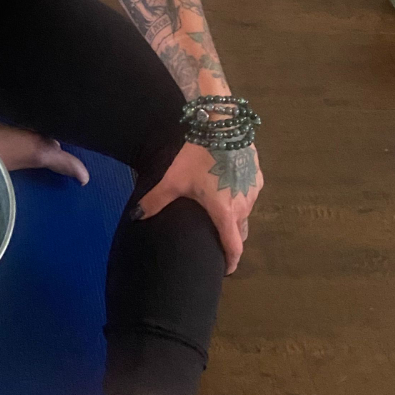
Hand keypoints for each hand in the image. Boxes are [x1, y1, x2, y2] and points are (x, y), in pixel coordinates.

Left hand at [133, 141, 262, 274]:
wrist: (220, 125)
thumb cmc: (196, 156)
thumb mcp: (173, 180)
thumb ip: (155, 201)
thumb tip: (136, 217)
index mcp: (226, 212)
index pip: (234, 247)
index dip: (230, 262)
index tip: (224, 270)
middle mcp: (245, 205)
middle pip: (240, 232)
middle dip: (230, 240)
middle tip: (216, 241)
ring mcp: (254, 190)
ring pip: (247, 213)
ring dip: (236, 218)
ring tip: (220, 216)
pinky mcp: (258, 175)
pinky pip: (251, 195)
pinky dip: (241, 198)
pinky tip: (229, 191)